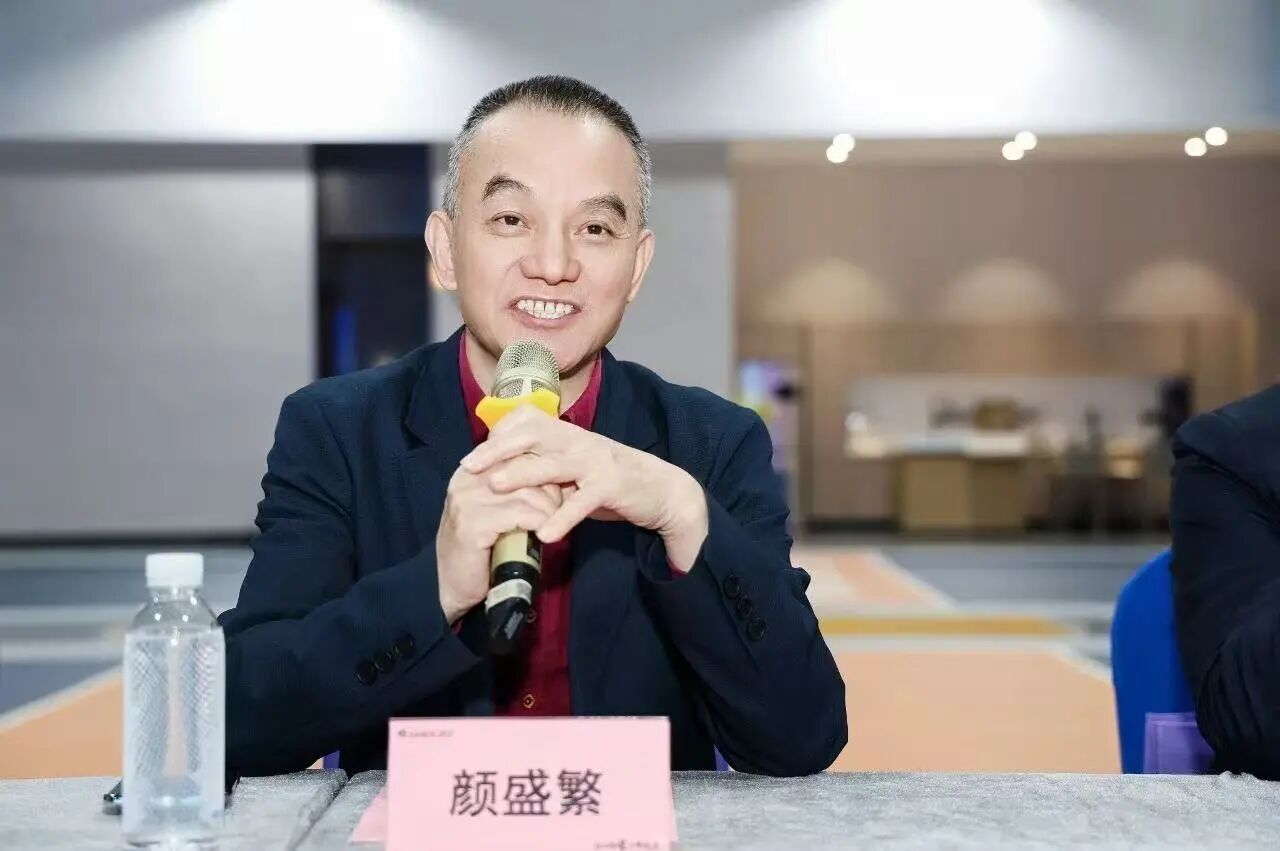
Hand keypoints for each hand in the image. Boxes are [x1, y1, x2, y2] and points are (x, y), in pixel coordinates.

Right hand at [435, 463, 562, 624]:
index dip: (543, 468)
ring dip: (549, 510)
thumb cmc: (482, 548)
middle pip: (524, 469)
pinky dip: (539, 523)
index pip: (516, 452)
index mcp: (471, 471)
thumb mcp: (498, 510)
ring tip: (552, 524)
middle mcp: (466, 480)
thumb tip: (556, 473)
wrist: (453, 586)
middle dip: (551, 489)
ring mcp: (467, 502)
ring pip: (528, 493)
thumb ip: (515, 488)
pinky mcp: (473, 525)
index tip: (560, 488)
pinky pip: (521, 514)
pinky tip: (543, 534)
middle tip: (560, 510)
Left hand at [460, 405, 709, 569]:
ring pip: (553, 464)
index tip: (472, 456)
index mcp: (567, 435)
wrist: (662, 490)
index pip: (526, 423)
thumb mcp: (574, 467)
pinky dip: (564, 518)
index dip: (498, 435)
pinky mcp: (611, 486)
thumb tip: (504, 471)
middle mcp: (578, 442)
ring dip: (522, 474)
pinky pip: (583, 502)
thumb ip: (545, 464)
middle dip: (498, 449)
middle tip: (469, 466)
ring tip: (496, 487)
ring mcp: (595, 462)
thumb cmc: (610, 481)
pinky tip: (545, 534)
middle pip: (532, 435)